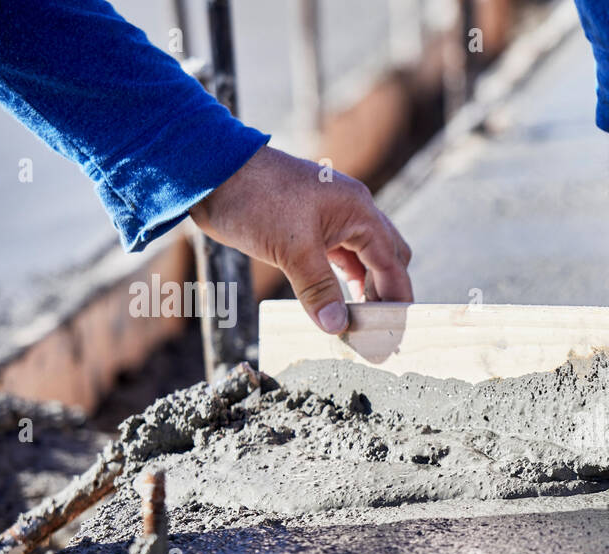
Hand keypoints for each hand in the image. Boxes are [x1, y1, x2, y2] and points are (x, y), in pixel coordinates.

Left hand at [191, 145, 412, 333]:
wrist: (210, 171)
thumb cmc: (254, 199)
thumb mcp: (291, 250)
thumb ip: (318, 290)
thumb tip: (337, 326)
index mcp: (358, 211)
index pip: (392, 261)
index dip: (397, 296)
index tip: (396, 327)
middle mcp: (352, 213)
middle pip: (387, 258)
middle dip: (387, 292)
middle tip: (378, 326)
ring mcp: (332, 219)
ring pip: (363, 259)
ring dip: (365, 288)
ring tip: (358, 321)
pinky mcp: (310, 227)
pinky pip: (339, 258)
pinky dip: (343, 281)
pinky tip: (336, 302)